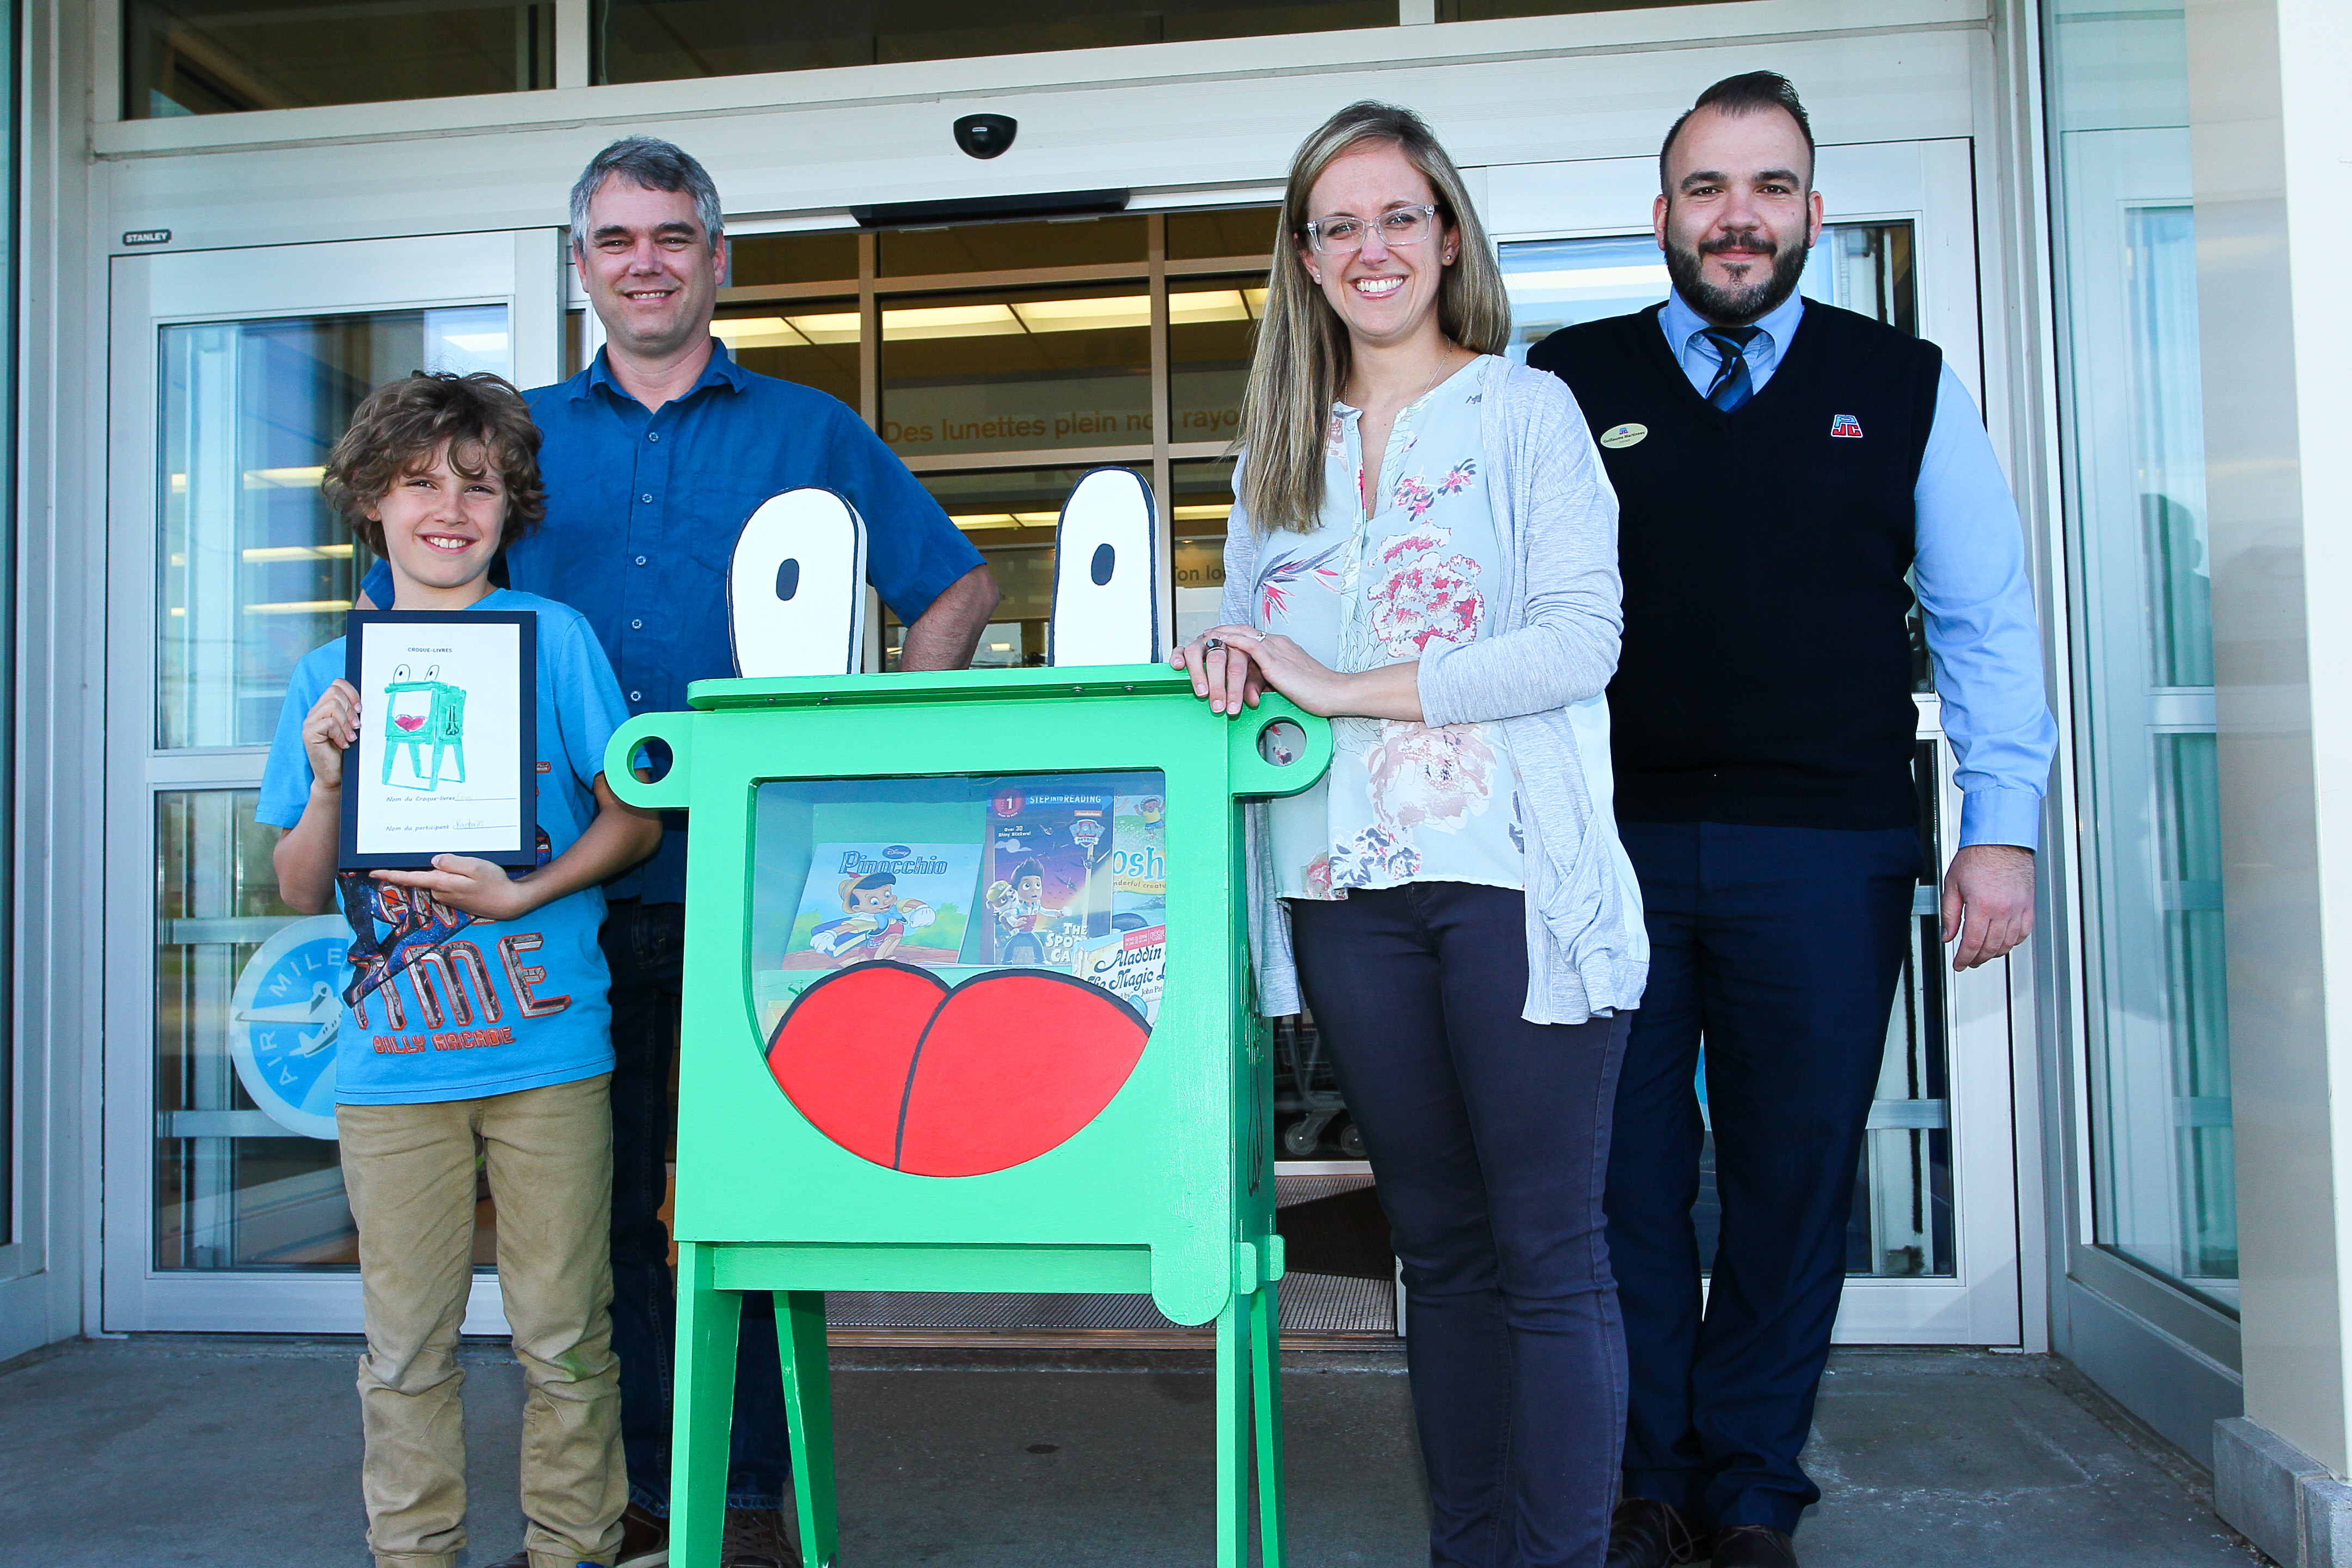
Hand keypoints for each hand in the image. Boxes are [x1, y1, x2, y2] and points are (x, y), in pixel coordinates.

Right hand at [302, 679, 361, 790]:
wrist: (335, 775)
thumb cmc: (345, 752)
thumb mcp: (352, 727)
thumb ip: (352, 712)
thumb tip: (364, 702)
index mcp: (325, 708)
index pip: (336, 684)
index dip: (351, 693)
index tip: (361, 709)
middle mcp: (315, 712)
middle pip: (334, 692)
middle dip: (351, 709)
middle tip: (357, 726)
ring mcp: (309, 722)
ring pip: (332, 705)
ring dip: (346, 722)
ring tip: (350, 737)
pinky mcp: (308, 734)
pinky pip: (329, 723)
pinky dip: (339, 733)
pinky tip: (342, 744)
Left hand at [372, 855, 538, 921]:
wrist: (509, 903)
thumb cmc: (494, 882)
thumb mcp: (475, 866)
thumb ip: (452, 863)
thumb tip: (433, 861)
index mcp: (442, 883)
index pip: (410, 878)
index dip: (390, 875)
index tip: (372, 872)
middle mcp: (440, 892)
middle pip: (424, 875)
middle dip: (427, 866)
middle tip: (441, 857)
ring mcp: (447, 898)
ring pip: (437, 879)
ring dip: (446, 872)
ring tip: (469, 867)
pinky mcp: (455, 899)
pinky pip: (446, 884)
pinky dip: (453, 878)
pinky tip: (469, 875)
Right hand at [1171, 626, 1267, 715]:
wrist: (1235, 646)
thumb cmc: (1245, 662)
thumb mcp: (1254, 674)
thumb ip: (1253, 685)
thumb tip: (1253, 700)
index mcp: (1238, 645)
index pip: (1237, 667)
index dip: (1235, 690)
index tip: (1233, 708)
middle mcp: (1219, 641)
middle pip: (1216, 660)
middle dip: (1217, 686)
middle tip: (1218, 706)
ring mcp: (1202, 642)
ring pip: (1195, 653)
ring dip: (1197, 674)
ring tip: (1201, 693)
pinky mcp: (1188, 647)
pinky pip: (1180, 649)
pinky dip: (1177, 657)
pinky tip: (1178, 666)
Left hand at [1173, 625, 1362, 716]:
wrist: (1335, 693)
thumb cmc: (1316, 692)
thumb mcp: (1287, 684)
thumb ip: (1270, 680)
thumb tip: (1254, 689)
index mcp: (1280, 647)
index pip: (1250, 635)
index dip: (1231, 635)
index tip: (1215, 638)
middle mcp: (1277, 643)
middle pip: (1242, 630)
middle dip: (1221, 632)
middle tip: (1203, 634)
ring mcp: (1276, 649)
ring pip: (1242, 635)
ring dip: (1220, 636)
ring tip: (1203, 637)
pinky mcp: (1276, 661)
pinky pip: (1249, 645)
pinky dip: (1231, 641)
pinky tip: (1218, 641)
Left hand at [1941, 844, 2035, 970]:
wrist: (2000, 840)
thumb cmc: (1977, 857)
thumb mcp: (1952, 885)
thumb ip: (1949, 914)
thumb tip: (1948, 935)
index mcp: (1982, 906)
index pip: (1972, 943)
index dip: (1964, 958)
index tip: (1959, 964)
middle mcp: (2003, 910)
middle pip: (1991, 947)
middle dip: (1978, 959)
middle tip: (1969, 961)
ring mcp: (2018, 908)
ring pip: (2008, 943)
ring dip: (1995, 953)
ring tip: (1983, 955)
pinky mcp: (2028, 904)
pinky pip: (2024, 931)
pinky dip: (2013, 942)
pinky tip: (2004, 943)